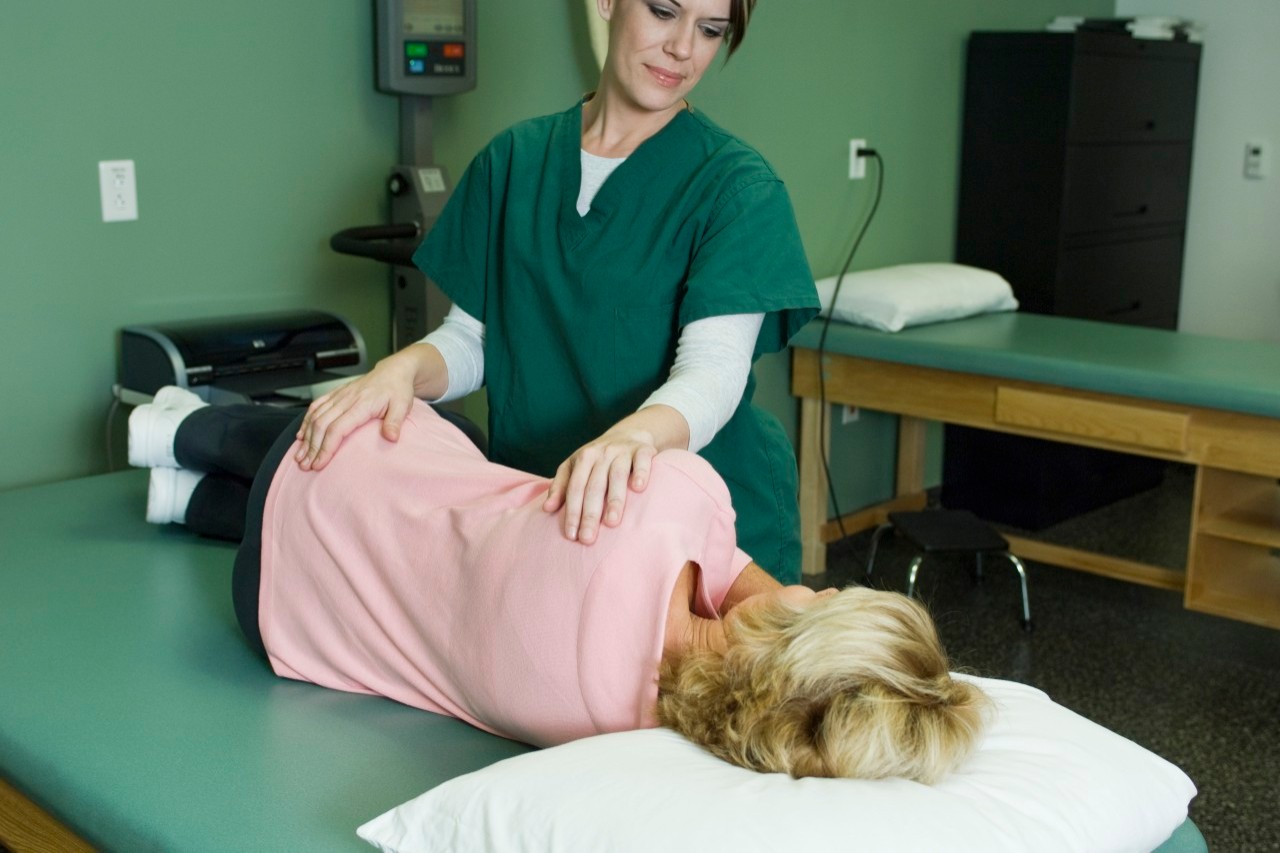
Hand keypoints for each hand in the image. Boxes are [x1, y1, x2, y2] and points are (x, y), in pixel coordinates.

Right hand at [294, 351, 423, 470]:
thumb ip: (395, 422)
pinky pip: (316, 406)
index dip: (326, 447)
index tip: (319, 463)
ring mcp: (339, 396)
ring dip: (306, 438)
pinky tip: (301, 435)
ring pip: (315, 417)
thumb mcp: (403, 406)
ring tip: (300, 456)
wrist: (393, 372)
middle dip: (312, 448)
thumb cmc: (397, 390)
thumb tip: (391, 438)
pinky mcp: (336, 394)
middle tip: (306, 466)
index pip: (337, 428)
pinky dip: (306, 421)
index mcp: (361, 404)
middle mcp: (346, 399)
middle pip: (321, 425)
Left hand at [543, 429, 658, 544]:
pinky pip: (642, 461)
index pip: (575, 488)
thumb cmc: (598, 458)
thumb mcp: (575, 466)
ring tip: (611, 522)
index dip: (572, 512)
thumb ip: (561, 486)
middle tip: (588, 539)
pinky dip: (641, 473)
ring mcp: (623, 451)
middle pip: (594, 486)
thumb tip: (546, 508)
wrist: (629, 434)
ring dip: (614, 500)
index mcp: (583, 458)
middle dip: (590, 514)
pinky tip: (638, 488)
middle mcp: (602, 453)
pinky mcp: (644, 450)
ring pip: (617, 476)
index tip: (572, 535)